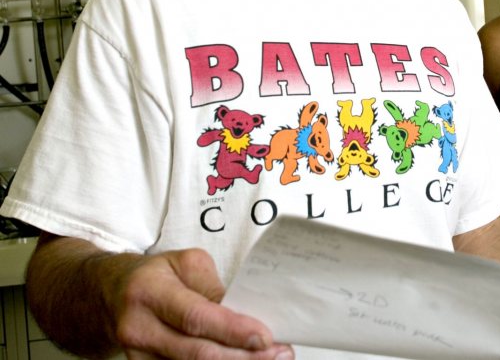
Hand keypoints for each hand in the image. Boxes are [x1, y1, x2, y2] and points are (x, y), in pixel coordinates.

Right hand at [110, 247, 293, 358]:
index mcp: (149, 292)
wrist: (106, 294)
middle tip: (278, 353)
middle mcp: (139, 328)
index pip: (195, 316)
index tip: (264, 337)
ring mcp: (138, 355)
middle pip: (196, 353)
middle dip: (242, 356)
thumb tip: (243, 313)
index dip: (232, 330)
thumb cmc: (152, 275)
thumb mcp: (184, 263)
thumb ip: (212, 287)